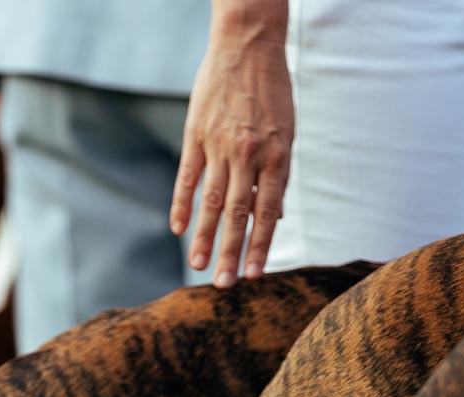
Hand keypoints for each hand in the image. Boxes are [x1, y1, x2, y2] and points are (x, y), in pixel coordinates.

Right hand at [171, 4, 292, 286]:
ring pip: (211, 201)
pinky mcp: (196, 135)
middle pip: (238, 214)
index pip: (267, 212)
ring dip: (203, 237)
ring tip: (196, 266)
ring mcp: (219, 145)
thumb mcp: (286, 131)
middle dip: (231, 253)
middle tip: (223, 285)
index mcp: (277, 156)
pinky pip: (188, 176)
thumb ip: (277, 174)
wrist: (247, 44)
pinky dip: (181, 204)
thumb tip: (274, 216)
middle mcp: (248, 155)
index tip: (255, 275)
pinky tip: (177, 228)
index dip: (260, 246)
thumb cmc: (272, 91)